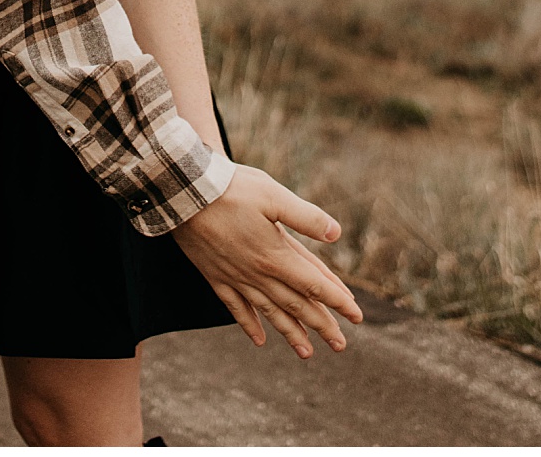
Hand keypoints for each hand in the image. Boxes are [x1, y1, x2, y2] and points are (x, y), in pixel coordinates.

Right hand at [173, 165, 362, 359]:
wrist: (184, 193)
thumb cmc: (230, 188)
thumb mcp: (272, 194)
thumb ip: (305, 217)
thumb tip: (337, 233)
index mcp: (275, 254)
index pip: (314, 284)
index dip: (337, 299)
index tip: (357, 316)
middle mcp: (258, 273)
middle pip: (296, 304)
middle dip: (321, 324)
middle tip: (341, 345)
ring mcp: (236, 278)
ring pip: (269, 312)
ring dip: (290, 332)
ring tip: (307, 353)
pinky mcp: (216, 276)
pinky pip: (235, 308)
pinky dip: (249, 324)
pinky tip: (259, 339)